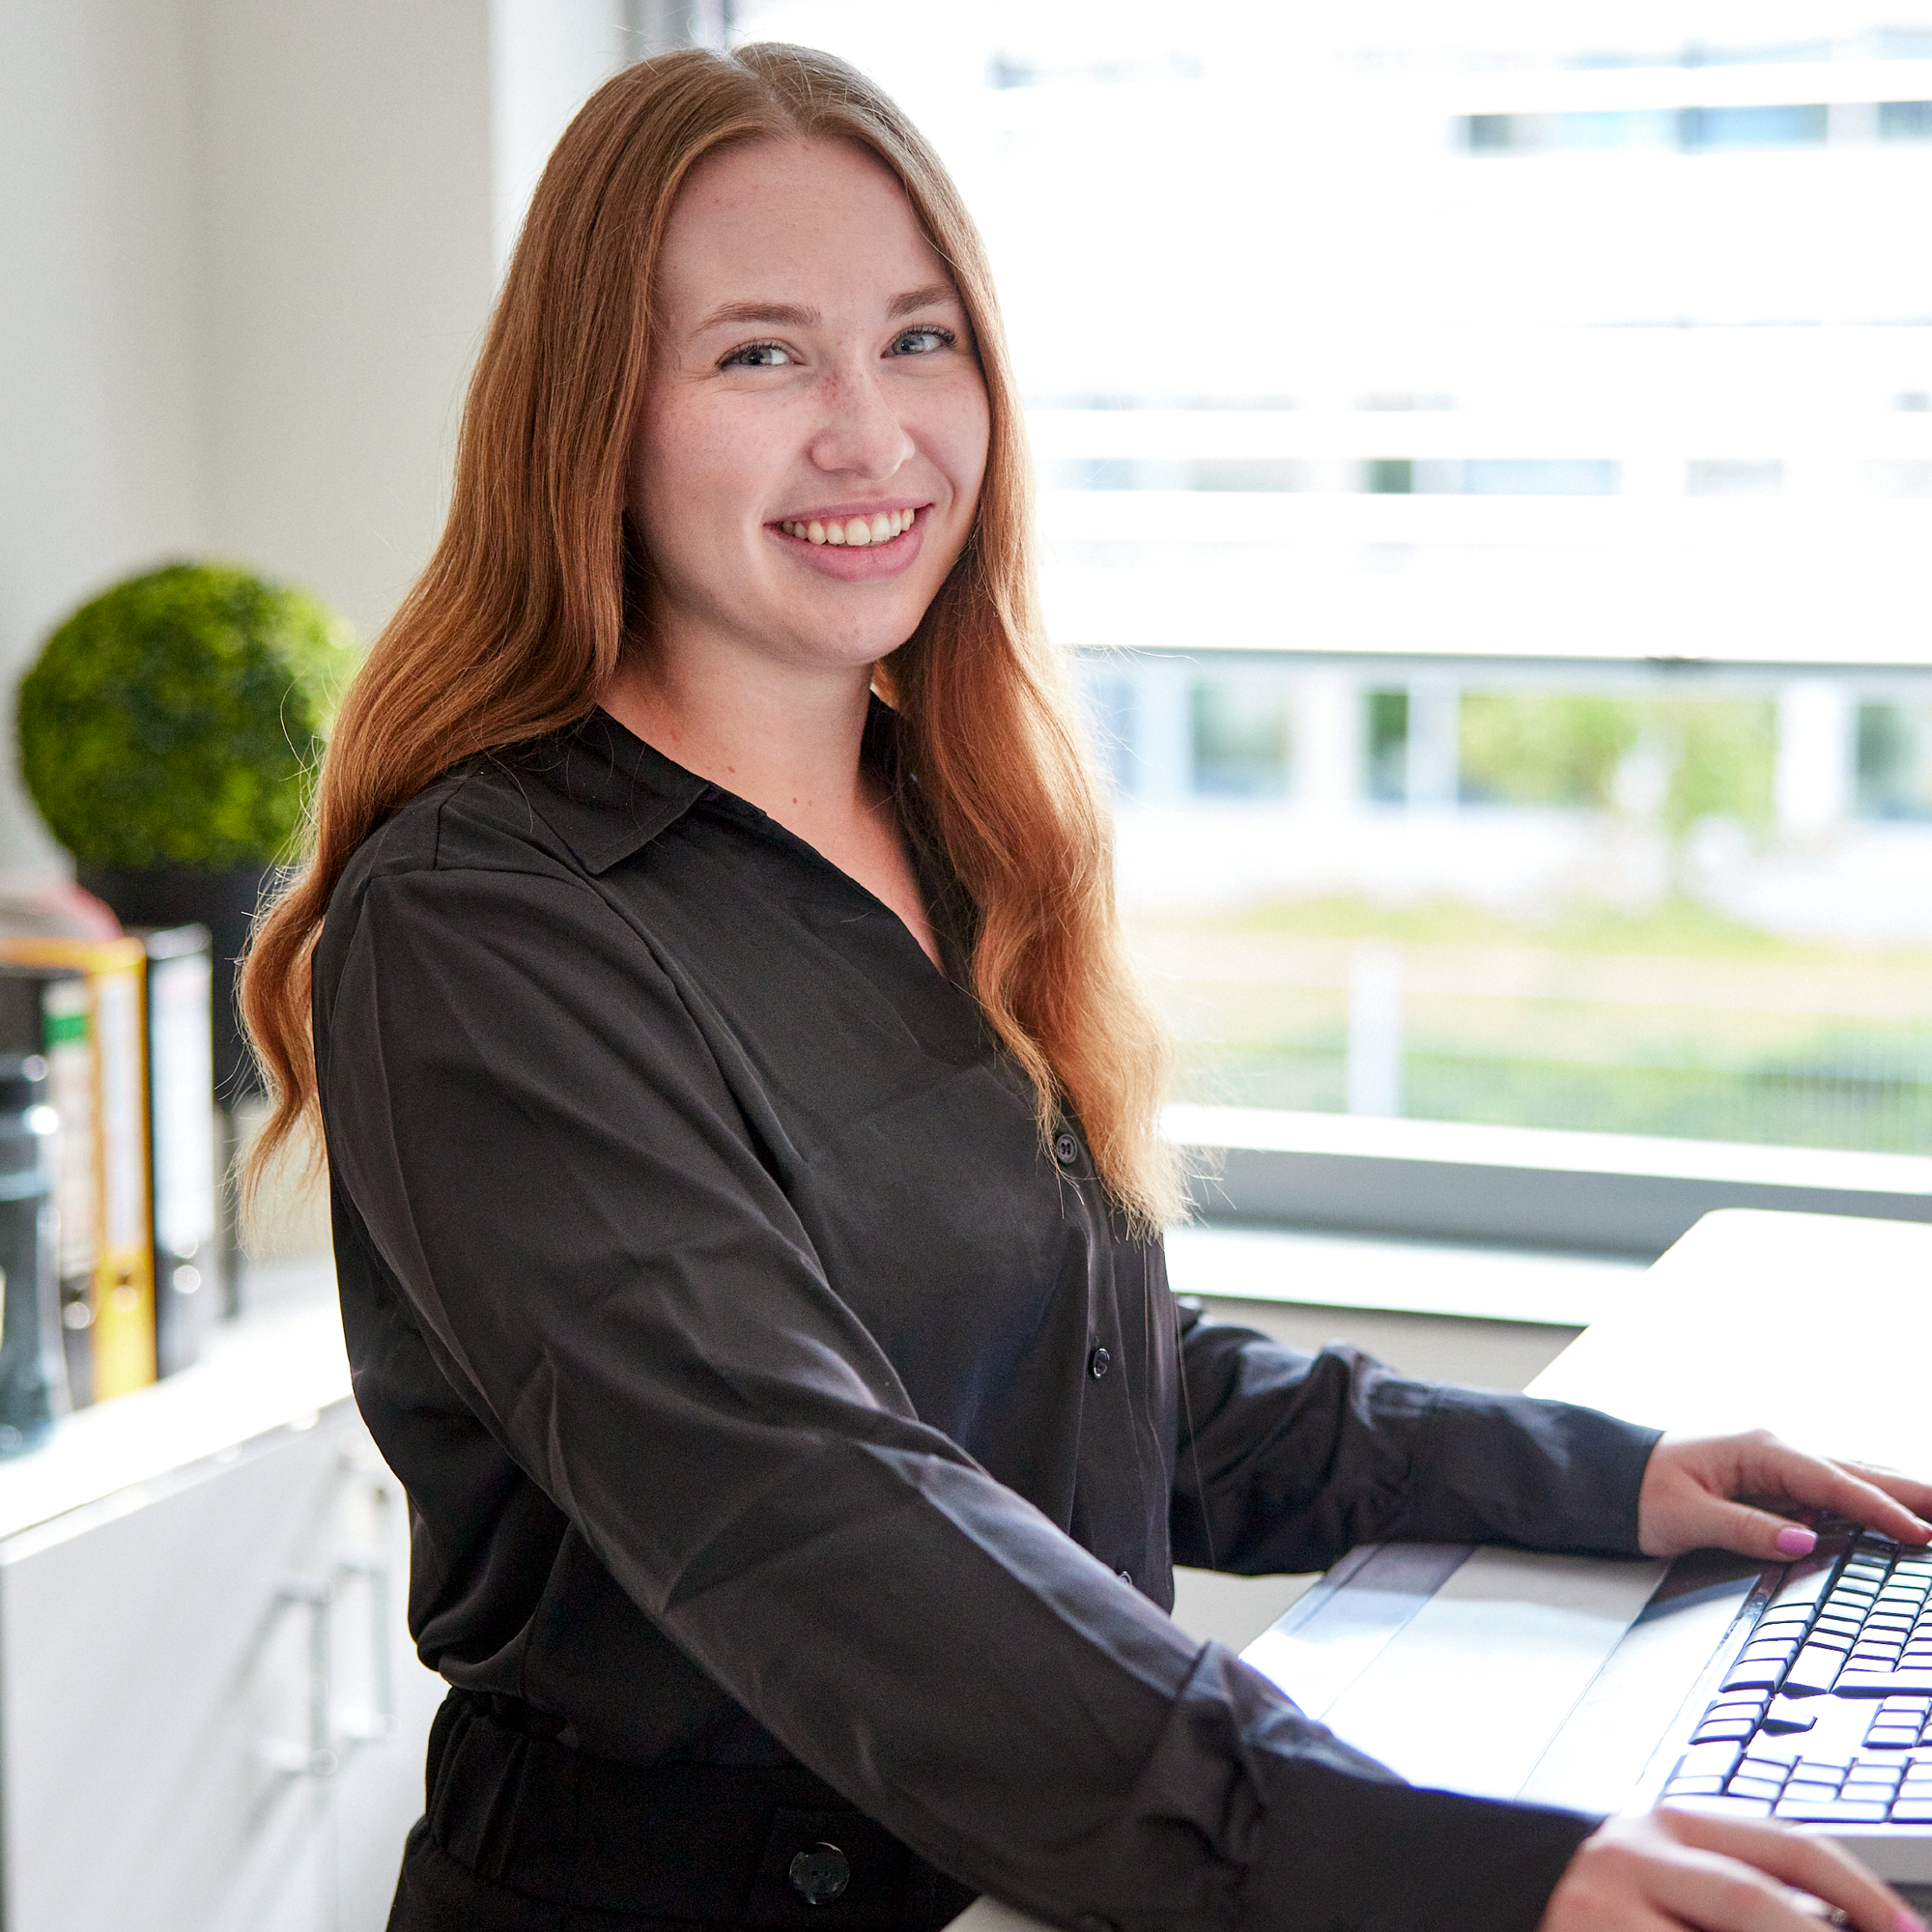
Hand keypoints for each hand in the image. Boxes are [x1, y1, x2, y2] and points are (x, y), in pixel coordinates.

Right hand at [1540, 1806, 1923, 1930]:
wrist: (1499, 1887)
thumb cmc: (1608, 1891)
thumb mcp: (1671, 1869)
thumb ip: (1741, 1886)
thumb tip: (1840, 1919)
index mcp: (1670, 1823)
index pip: (1786, 1845)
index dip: (1862, 1894)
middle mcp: (1631, 1858)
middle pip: (1749, 1903)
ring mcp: (1598, 1914)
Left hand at [1639, 1430, 1931, 1562]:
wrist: (1609, 1473)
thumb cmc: (1642, 1491)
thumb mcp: (1686, 1516)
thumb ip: (1746, 1529)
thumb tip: (1805, 1542)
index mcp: (1759, 1450)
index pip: (1834, 1483)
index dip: (1880, 1510)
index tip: (1921, 1535)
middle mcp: (1775, 1447)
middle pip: (1857, 1470)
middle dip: (1912, 1492)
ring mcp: (1777, 1459)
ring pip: (1851, 1473)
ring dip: (1897, 1490)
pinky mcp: (1774, 1475)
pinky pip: (1833, 1484)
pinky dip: (1869, 1493)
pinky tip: (1894, 1506)